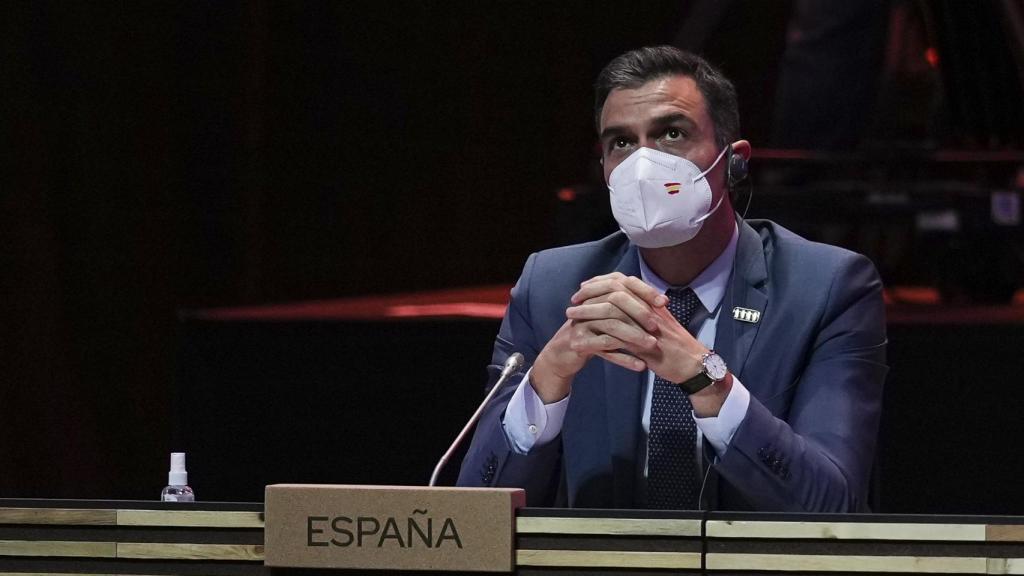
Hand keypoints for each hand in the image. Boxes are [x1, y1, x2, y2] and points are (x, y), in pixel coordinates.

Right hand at [531, 273, 664, 402]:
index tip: (663, 303)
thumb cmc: (591, 334)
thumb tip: (660, 301)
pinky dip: (625, 358)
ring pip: (612, 326)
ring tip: (652, 346)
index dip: (644, 291)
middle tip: (657, 327)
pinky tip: (640, 366)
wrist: (562, 354)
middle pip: (617, 302)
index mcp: (597, 294)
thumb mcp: (608, 318)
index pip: (623, 284)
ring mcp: (582, 323)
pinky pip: (605, 349)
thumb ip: (628, 308)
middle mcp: (588, 304)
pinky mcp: (579, 342)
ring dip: (634, 336)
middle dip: (640, 314)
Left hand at [570, 273, 729, 415]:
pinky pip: (616, 340)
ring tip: (570, 318)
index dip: (601, 283)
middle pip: (614, 293)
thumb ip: (643, 310)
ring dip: (589, 314)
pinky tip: (582, 341)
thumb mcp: (660, 321)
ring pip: (612, 313)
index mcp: (652, 302)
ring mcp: (646, 328)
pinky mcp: (644, 347)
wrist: (694, 365)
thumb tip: (624, 301)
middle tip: (573, 301)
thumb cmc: (676, 345)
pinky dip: (597, 339)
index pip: (622, 282)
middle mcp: (649, 310)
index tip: (584, 287)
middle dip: (590, 295)